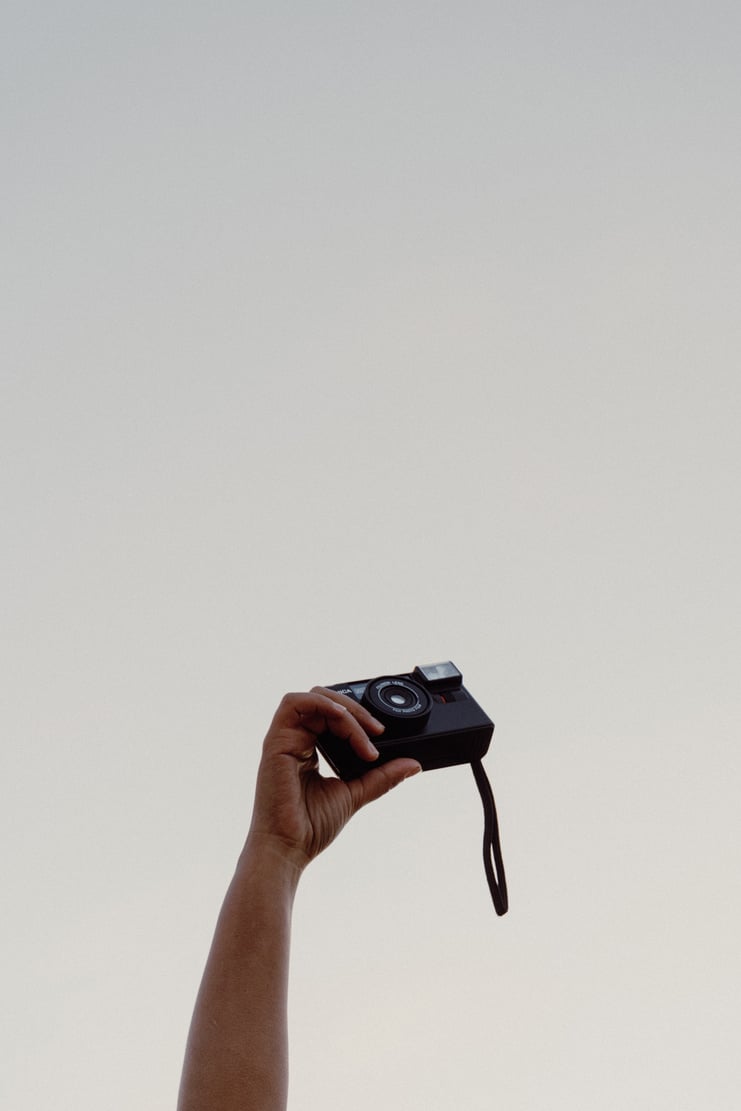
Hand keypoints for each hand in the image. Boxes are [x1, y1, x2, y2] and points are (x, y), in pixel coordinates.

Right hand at [247, 686, 420, 869]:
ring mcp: (284, 738)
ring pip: (314, 697)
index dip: (359, 717)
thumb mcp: (355, 793)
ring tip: (364, 732)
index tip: (381, 736)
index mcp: (309, 748)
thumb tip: (412, 764)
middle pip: (326, 700)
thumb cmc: (312, 827)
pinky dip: (322, 704)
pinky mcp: (276, 741)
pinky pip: (293, 703)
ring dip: (344, 708)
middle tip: (378, 731)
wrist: (291, 848)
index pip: (333, 715)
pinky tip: (342, 719)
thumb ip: (381, 777)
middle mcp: (295, 739)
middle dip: (357, 710)